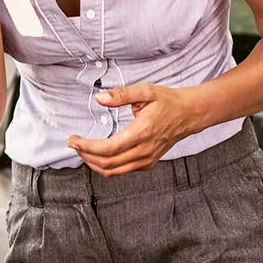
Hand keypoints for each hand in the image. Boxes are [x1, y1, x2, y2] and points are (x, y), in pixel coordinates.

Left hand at [69, 84, 208, 176]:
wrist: (188, 114)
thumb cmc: (167, 101)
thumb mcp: (145, 90)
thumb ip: (121, 94)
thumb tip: (99, 98)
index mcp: (142, 132)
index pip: (108, 149)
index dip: (87, 147)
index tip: (74, 140)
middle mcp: (144, 150)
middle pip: (107, 163)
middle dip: (85, 155)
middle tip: (74, 143)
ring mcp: (146, 159)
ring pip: (113, 171)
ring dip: (93, 163)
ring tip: (82, 150)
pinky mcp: (147, 163)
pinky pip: (121, 171)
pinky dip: (105, 166)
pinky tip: (98, 155)